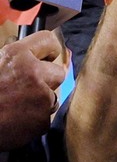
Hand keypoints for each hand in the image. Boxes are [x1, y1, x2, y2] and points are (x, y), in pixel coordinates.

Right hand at [0, 31, 67, 149]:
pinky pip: (44, 117)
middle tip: (25, 89)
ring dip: (39, 102)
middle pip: (58, 73)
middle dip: (47, 81)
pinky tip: (15, 121)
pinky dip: (34, 120)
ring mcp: (41, 97)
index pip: (48, 40)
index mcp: (16, 55)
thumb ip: (14, 61)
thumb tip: (34, 57)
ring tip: (14, 108)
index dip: (49, 50)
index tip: (48, 56)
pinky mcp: (43, 120)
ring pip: (52, 97)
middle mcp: (33, 72)